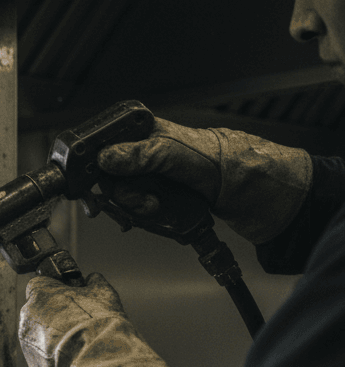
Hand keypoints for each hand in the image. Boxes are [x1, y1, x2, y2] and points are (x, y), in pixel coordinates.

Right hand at [98, 118, 310, 243]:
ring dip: (138, 210)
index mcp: (156, 133)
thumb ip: (146, 155)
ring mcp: (163, 179)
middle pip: (115, 177)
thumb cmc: (247, 167)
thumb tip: (107, 158)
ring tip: (158, 210)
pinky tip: (162, 217)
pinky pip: (144, 213)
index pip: (110, 145)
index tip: (105, 182)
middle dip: (125, 195)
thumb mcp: (189, 158)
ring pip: (127, 197)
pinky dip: (150, 220)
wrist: (277, 201)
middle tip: (143, 202)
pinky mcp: (171, 200)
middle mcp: (156, 155)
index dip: (102, 166)